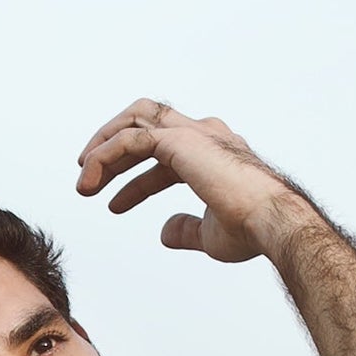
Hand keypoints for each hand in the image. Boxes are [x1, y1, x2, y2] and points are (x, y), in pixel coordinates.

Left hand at [75, 100, 295, 262]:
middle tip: (89, 176)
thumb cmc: (253, 229)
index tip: (112, 204)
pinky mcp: (178, 140)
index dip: (136, 181)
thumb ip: (186, 229)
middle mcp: (205, 134)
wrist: (271, 222)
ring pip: (135, 121)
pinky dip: (105, 155)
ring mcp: (192, 133)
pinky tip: (91, 177)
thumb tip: (164, 232)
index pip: (165, 156)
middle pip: (147, 123)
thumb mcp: (211, 234)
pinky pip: (129, 139)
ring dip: (104, 146)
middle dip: (114, 146)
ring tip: (84, 178)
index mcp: (215, 152)